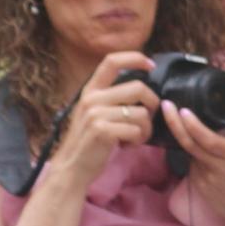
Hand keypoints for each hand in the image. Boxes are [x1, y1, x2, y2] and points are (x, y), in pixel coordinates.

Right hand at [51, 52, 161, 183]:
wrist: (72, 168)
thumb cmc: (89, 141)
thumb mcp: (94, 112)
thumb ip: (112, 98)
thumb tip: (143, 88)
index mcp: (90, 90)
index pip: (111, 61)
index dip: (135, 58)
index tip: (151, 65)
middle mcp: (92, 98)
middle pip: (139, 88)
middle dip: (152, 105)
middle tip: (145, 121)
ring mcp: (96, 114)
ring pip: (142, 112)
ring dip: (146, 129)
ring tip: (134, 138)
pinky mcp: (102, 130)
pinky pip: (137, 130)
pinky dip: (139, 140)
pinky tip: (127, 145)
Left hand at [164, 103, 224, 225]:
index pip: (207, 139)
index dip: (192, 125)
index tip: (183, 110)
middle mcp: (216, 168)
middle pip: (188, 143)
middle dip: (174, 123)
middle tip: (166, 106)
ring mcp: (204, 178)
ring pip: (189, 153)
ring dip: (187, 139)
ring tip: (190, 127)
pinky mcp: (198, 186)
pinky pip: (192, 164)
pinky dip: (195, 154)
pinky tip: (204, 153)